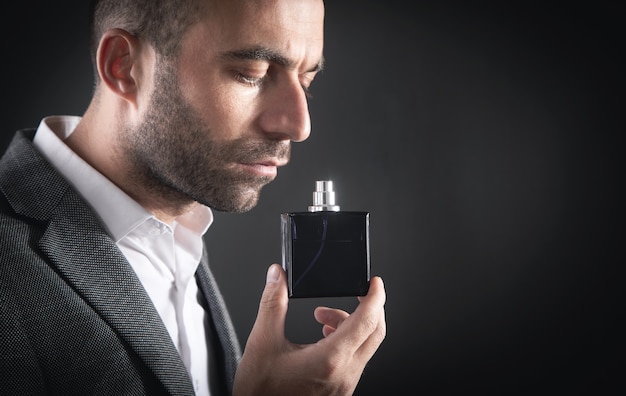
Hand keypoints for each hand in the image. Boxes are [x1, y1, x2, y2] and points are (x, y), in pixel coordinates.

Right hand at [233, 264, 385, 395]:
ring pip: (364, 347)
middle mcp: (343, 374)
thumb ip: (273, 304)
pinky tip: (324, 337)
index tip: (375, 283)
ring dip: (350, 325)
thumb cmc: (260, 391)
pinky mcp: (338, 391)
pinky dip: (346, 342)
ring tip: (323, 317)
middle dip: (370, 308)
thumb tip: (277, 276)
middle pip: (375, 334)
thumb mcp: (262, 341)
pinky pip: (355, 361)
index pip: (366, 322)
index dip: (375, 297)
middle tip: (360, 292)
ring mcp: (343, 386)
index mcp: (329, 359)